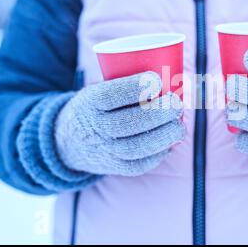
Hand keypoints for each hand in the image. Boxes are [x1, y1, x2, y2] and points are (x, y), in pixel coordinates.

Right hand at [55, 71, 184, 175]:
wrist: (68, 141)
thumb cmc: (98, 107)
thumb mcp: (99, 89)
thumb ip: (128, 85)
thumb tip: (178, 79)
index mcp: (89, 102)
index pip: (109, 95)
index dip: (135, 88)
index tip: (157, 80)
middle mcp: (94, 127)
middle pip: (127, 122)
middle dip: (158, 113)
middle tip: (177, 104)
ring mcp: (103, 150)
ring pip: (135, 147)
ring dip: (163, 137)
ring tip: (179, 127)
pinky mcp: (112, 167)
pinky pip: (137, 165)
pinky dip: (157, 155)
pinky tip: (170, 144)